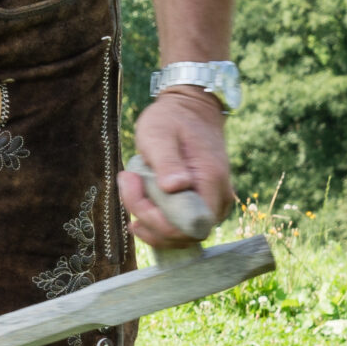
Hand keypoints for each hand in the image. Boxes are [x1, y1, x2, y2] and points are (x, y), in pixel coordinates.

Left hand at [120, 89, 232, 249]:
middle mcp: (219, 198)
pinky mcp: (204, 203)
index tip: (133, 188)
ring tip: (130, 188)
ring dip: (150, 220)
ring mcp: (214, 203)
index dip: (156, 221)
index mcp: (210, 181)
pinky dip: (158, 220)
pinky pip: (182, 224)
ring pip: (182, 234)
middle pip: (184, 234)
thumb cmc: (171, 120)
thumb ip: (167, 161)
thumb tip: (176, 187)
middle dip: (147, 218)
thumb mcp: (158, 134)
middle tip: (126, 183)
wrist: (190, 111)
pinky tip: (140, 205)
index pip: (188, 226)